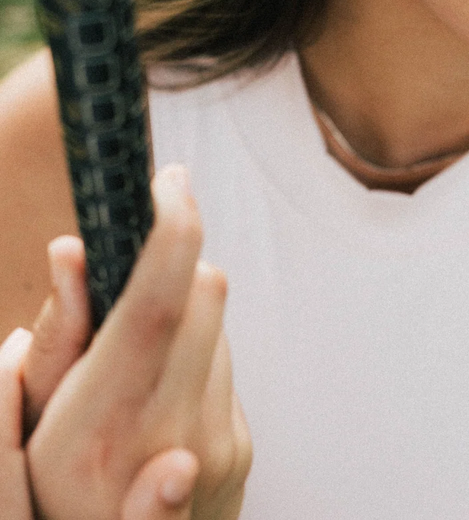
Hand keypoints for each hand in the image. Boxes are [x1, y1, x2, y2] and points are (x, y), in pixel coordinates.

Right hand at [23, 165, 251, 519]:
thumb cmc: (54, 491)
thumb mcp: (28, 423)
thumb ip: (58, 337)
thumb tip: (70, 249)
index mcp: (100, 424)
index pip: (156, 303)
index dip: (173, 229)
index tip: (171, 179)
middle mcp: (165, 436)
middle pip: (205, 294)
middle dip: (175, 264)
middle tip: (135, 270)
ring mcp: (213, 449)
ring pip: (217, 323)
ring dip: (184, 317)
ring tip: (135, 362)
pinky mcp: (240, 451)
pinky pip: (226, 364)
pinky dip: (196, 359)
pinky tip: (158, 397)